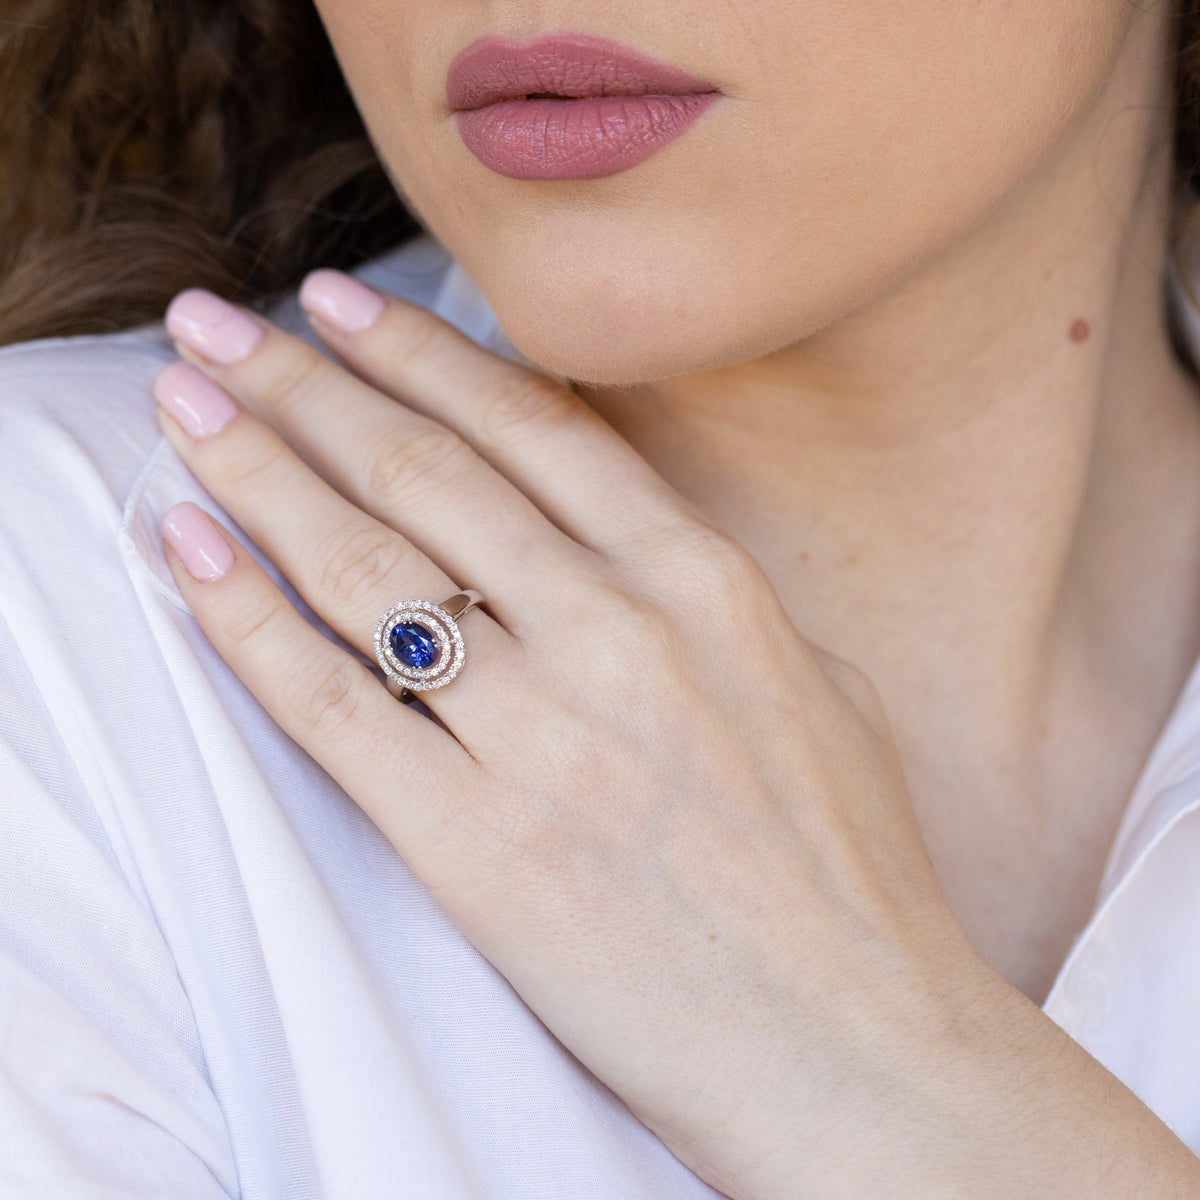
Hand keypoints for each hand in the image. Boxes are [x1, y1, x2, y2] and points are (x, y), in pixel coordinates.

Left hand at [150, 274, 1043, 1197]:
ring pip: (364, 568)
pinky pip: (335, 711)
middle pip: (425, 472)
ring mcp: (546, 739)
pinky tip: (190, 554)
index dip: (419, 351)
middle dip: (303, 383)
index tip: (336, 304)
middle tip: (214, 328)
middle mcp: (621, 636)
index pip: (532, 426)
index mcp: (708, 584)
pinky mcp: (479, 849)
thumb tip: (617, 533)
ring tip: (183, 410)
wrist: (857, 1046)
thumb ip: (710, 594)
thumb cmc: (847, 868)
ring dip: (257, 471)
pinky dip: (249, 624)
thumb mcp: (812, 682)